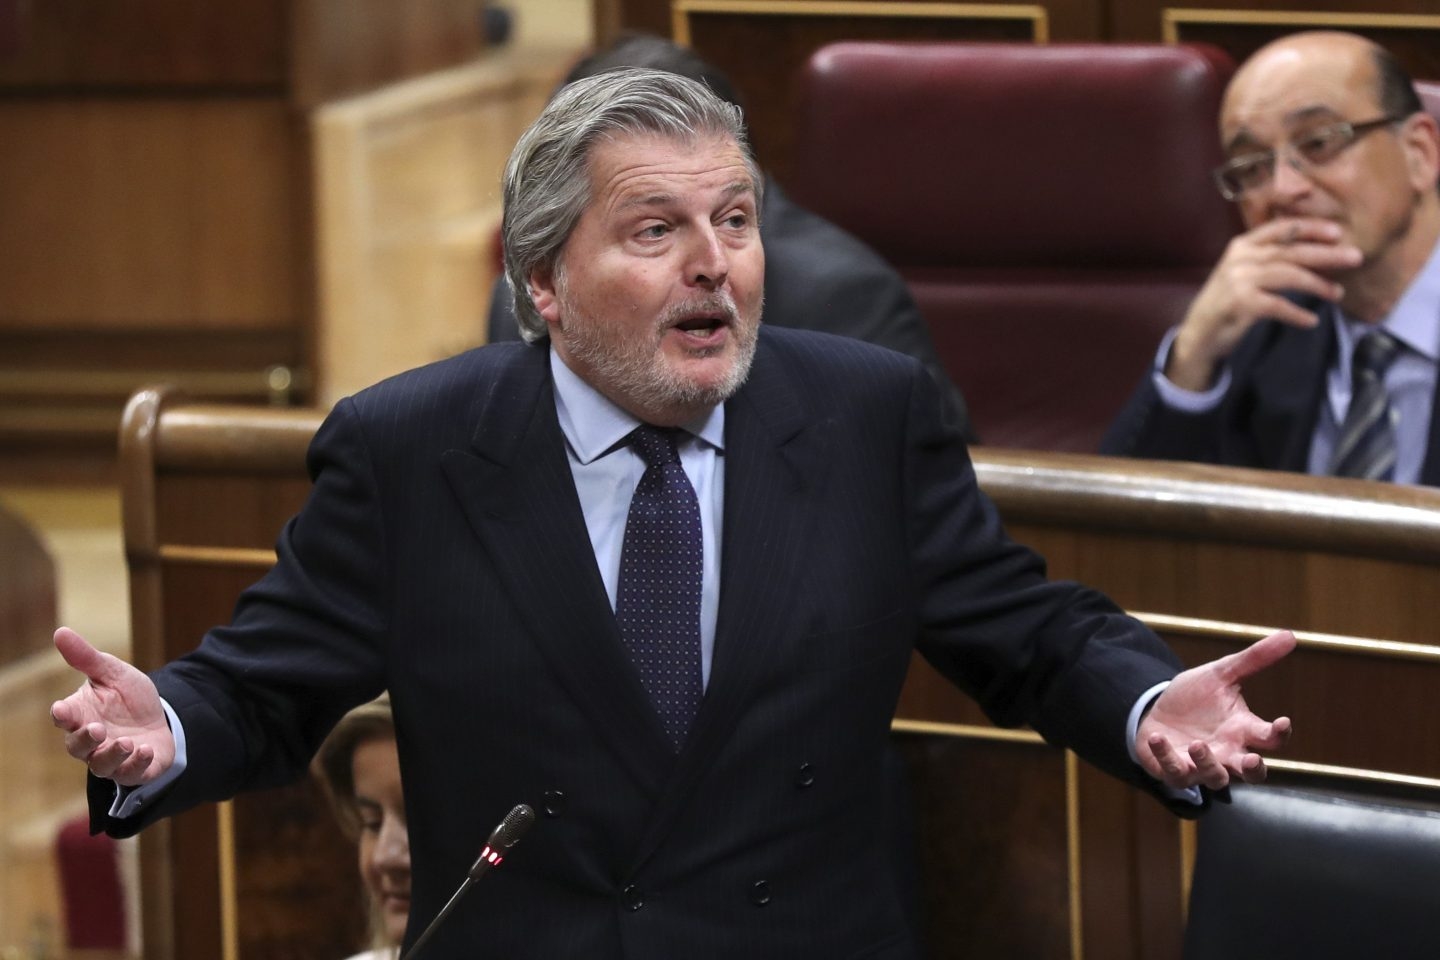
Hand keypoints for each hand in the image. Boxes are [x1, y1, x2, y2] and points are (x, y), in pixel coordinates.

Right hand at [50, 627, 174, 785]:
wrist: (161, 717)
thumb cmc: (128, 696)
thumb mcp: (112, 672)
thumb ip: (87, 658)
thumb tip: (60, 632)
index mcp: (81, 715)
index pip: (64, 718)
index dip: (62, 715)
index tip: (62, 710)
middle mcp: (92, 741)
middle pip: (78, 747)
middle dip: (85, 739)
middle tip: (97, 729)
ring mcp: (112, 758)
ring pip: (102, 765)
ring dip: (112, 755)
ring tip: (127, 742)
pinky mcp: (135, 770)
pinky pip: (131, 773)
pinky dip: (137, 764)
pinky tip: (145, 750)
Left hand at [1138, 629, 1295, 790]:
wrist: (1158, 709)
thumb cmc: (1196, 697)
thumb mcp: (1221, 673)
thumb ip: (1254, 659)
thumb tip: (1290, 635)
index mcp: (1243, 729)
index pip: (1270, 739)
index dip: (1279, 734)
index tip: (1283, 722)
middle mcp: (1228, 752)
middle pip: (1253, 773)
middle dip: (1253, 769)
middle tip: (1251, 759)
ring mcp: (1202, 765)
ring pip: (1216, 779)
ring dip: (1208, 764)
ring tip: (1198, 744)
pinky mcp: (1175, 770)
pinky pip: (1175, 772)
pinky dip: (1166, 757)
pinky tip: (1157, 738)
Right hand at [1166, 218, 1361, 390]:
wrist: (1200, 332)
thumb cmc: (1227, 301)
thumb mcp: (1244, 271)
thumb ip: (1269, 258)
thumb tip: (1316, 253)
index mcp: (1243, 245)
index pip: (1281, 229)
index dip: (1311, 228)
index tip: (1338, 232)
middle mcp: (1241, 258)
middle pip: (1291, 251)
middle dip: (1326, 254)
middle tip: (1355, 257)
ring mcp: (1239, 280)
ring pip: (1288, 275)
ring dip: (1318, 284)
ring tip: (1337, 294)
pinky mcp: (1241, 304)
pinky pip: (1278, 306)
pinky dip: (1297, 314)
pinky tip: (1311, 320)